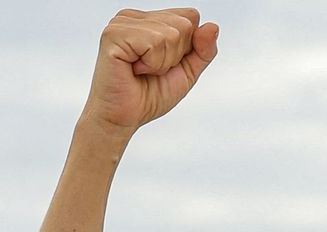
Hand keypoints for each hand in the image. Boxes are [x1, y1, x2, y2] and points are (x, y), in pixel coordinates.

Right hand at [82, 7, 218, 135]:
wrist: (123, 119)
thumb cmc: (148, 97)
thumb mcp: (186, 74)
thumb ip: (203, 51)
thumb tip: (213, 26)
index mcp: (151, 20)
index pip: (190, 17)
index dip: (187, 48)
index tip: (164, 65)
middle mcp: (136, 16)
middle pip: (184, 24)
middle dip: (175, 56)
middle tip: (151, 71)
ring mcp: (123, 22)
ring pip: (171, 33)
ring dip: (162, 63)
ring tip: (142, 71)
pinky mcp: (114, 34)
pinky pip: (154, 42)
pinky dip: (151, 64)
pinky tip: (134, 70)